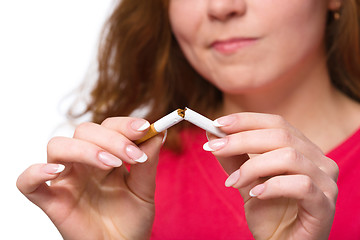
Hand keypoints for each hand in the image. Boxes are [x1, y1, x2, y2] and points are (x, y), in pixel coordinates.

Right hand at [17, 117, 163, 239]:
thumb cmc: (132, 219)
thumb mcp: (145, 189)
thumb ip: (149, 162)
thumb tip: (159, 131)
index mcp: (107, 155)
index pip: (109, 126)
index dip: (125, 125)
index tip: (145, 128)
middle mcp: (84, 163)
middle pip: (84, 131)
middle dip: (111, 139)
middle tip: (133, 156)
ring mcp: (66, 179)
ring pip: (58, 146)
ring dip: (85, 150)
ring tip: (110, 164)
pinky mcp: (51, 200)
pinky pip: (27, 182)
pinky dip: (36, 172)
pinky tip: (56, 171)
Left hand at [204, 113, 338, 239]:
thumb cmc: (268, 213)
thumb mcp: (246, 181)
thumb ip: (233, 157)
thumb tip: (211, 132)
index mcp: (301, 149)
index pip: (276, 123)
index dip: (246, 121)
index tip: (217, 123)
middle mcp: (318, 160)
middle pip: (281, 135)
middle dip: (241, 139)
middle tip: (213, 147)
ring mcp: (325, 182)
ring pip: (289, 157)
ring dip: (253, 166)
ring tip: (233, 182)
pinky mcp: (325, 205)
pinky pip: (301, 185)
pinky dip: (272, 186)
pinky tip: (255, 194)